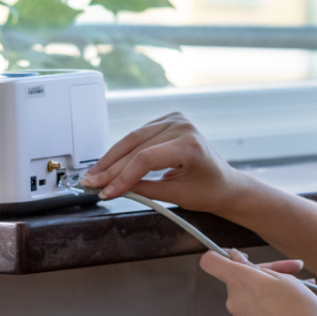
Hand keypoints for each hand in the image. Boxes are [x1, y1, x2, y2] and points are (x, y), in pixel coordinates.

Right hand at [80, 113, 250, 215]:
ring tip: (95, 174)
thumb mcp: (175, 195)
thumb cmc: (208, 191)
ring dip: (112, 158)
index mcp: (189, 145)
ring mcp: (175, 120)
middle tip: (91, 182)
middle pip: (136, 147)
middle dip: (111, 168)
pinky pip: (139, 135)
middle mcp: (182, 126)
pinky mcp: (168, 120)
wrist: (225, 184)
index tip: (106, 192)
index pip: (145, 159)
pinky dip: (124, 149)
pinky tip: (110, 162)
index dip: (122, 176)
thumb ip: (143, 190)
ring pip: (134, 139)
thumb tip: (113, 188)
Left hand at [200, 250, 316, 315]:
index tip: (238, 256)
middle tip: (295, 271)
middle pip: (239, 279)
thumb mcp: (286, 280)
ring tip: (300, 294)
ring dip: (270, 292)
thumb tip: (238, 260)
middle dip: (264, 273)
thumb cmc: (302, 314)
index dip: (220, 255)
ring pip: (250, 297)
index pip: (210, 262)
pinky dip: (269, 309)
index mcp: (241, 282)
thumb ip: (257, 268)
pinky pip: (254, 315)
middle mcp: (234, 302)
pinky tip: (291, 312)